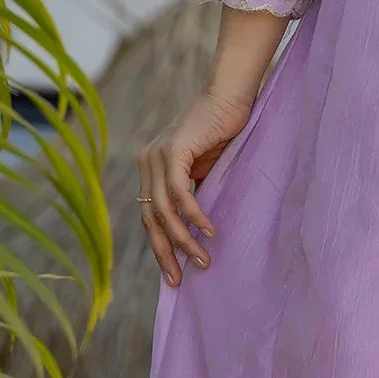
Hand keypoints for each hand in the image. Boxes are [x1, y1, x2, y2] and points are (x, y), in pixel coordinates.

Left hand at [138, 88, 253, 287]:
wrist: (231, 97)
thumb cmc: (224, 132)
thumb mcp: (204, 170)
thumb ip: (194, 194)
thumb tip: (196, 233)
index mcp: (151, 168)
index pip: (149, 216)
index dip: (161, 247)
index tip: (174, 274)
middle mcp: (147, 162)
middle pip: (150, 218)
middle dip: (165, 252)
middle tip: (178, 280)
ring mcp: (157, 156)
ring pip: (164, 210)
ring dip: (184, 239)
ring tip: (203, 260)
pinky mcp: (173, 151)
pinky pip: (179, 193)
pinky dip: (194, 215)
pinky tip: (209, 231)